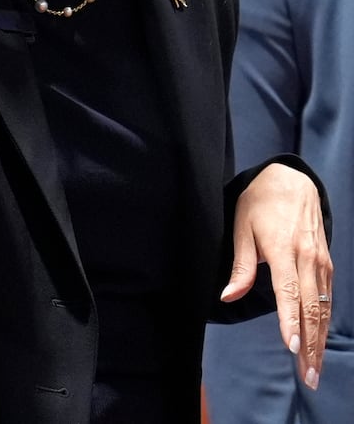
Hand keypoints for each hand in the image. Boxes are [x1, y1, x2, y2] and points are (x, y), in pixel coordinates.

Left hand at [223, 162, 332, 389]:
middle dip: (310, 344)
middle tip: (309, 375)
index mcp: (284, 250)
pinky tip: (319, 340)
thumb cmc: (260, 202)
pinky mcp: (326, 262)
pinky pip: (327, 297)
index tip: (291, 348)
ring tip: (314, 367)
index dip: (291, 322)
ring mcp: (321, 261)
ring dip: (319, 339)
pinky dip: (324, 321)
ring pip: (323, 307)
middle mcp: (308, 259)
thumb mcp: (242, 227)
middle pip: (311, 308)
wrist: (292, 180)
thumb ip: (240, 265)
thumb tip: (228, 295)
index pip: (289, 294)